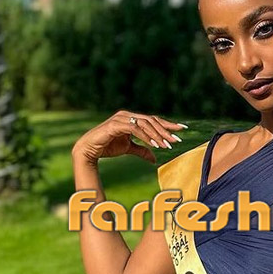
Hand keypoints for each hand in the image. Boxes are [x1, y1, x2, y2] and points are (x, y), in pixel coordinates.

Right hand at [71, 110, 186, 164]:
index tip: (182, 129)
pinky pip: (135, 129)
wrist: (90, 149)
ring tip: (167, 145)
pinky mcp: (116, 124)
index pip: (153, 120)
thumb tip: (155, 158)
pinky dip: (146, 137)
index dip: (168, 124)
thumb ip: (142, 150)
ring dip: (157, 135)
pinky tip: (154, 145)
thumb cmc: (108, 146)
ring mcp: (121, 118)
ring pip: (145, 124)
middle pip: (152, 121)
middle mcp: (127, 115)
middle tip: (177, 140)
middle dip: (166, 130)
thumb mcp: (129, 149)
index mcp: (132, 119)